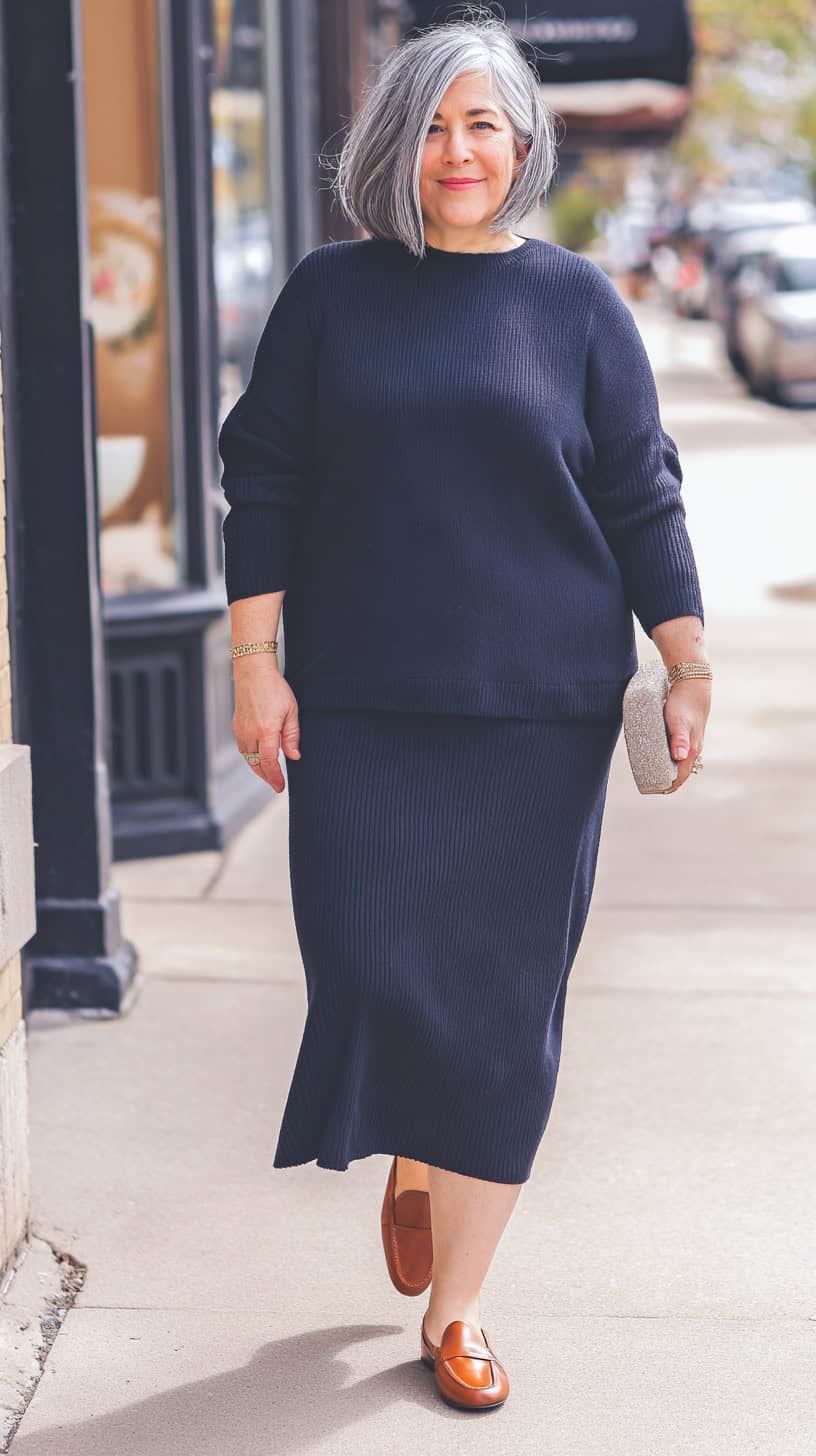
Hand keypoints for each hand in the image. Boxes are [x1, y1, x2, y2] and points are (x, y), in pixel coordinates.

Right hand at [232, 658, 300, 793]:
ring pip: (248, 758)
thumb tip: (294, 756)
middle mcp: (250, 733)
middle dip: (267, 777)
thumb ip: (292, 736)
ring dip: (258, 768)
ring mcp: (241, 730)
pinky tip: (259, 757)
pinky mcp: (236, 726)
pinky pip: (243, 748)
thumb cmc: (274, 689)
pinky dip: (251, 757)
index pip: (269, 762)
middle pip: (256, 764)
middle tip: (277, 784)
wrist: (253, 672)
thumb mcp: (291, 711)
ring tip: (270, 773)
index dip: (275, 777)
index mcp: (266, 730)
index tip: (280, 787)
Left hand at [662, 677, 710, 793]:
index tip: (657, 791)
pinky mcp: (688, 734)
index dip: (670, 786)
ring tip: (656, 776)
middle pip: (682, 772)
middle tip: (654, 787)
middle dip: (670, 782)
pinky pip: (680, 752)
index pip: (681, 776)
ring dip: (671, 771)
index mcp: (691, 749)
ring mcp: (691, 741)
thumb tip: (680, 757)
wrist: (693, 684)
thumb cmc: (683, 703)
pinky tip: (663, 757)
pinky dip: (672, 759)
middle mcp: (693, 748)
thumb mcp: (678, 721)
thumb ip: (679, 739)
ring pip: (682, 762)